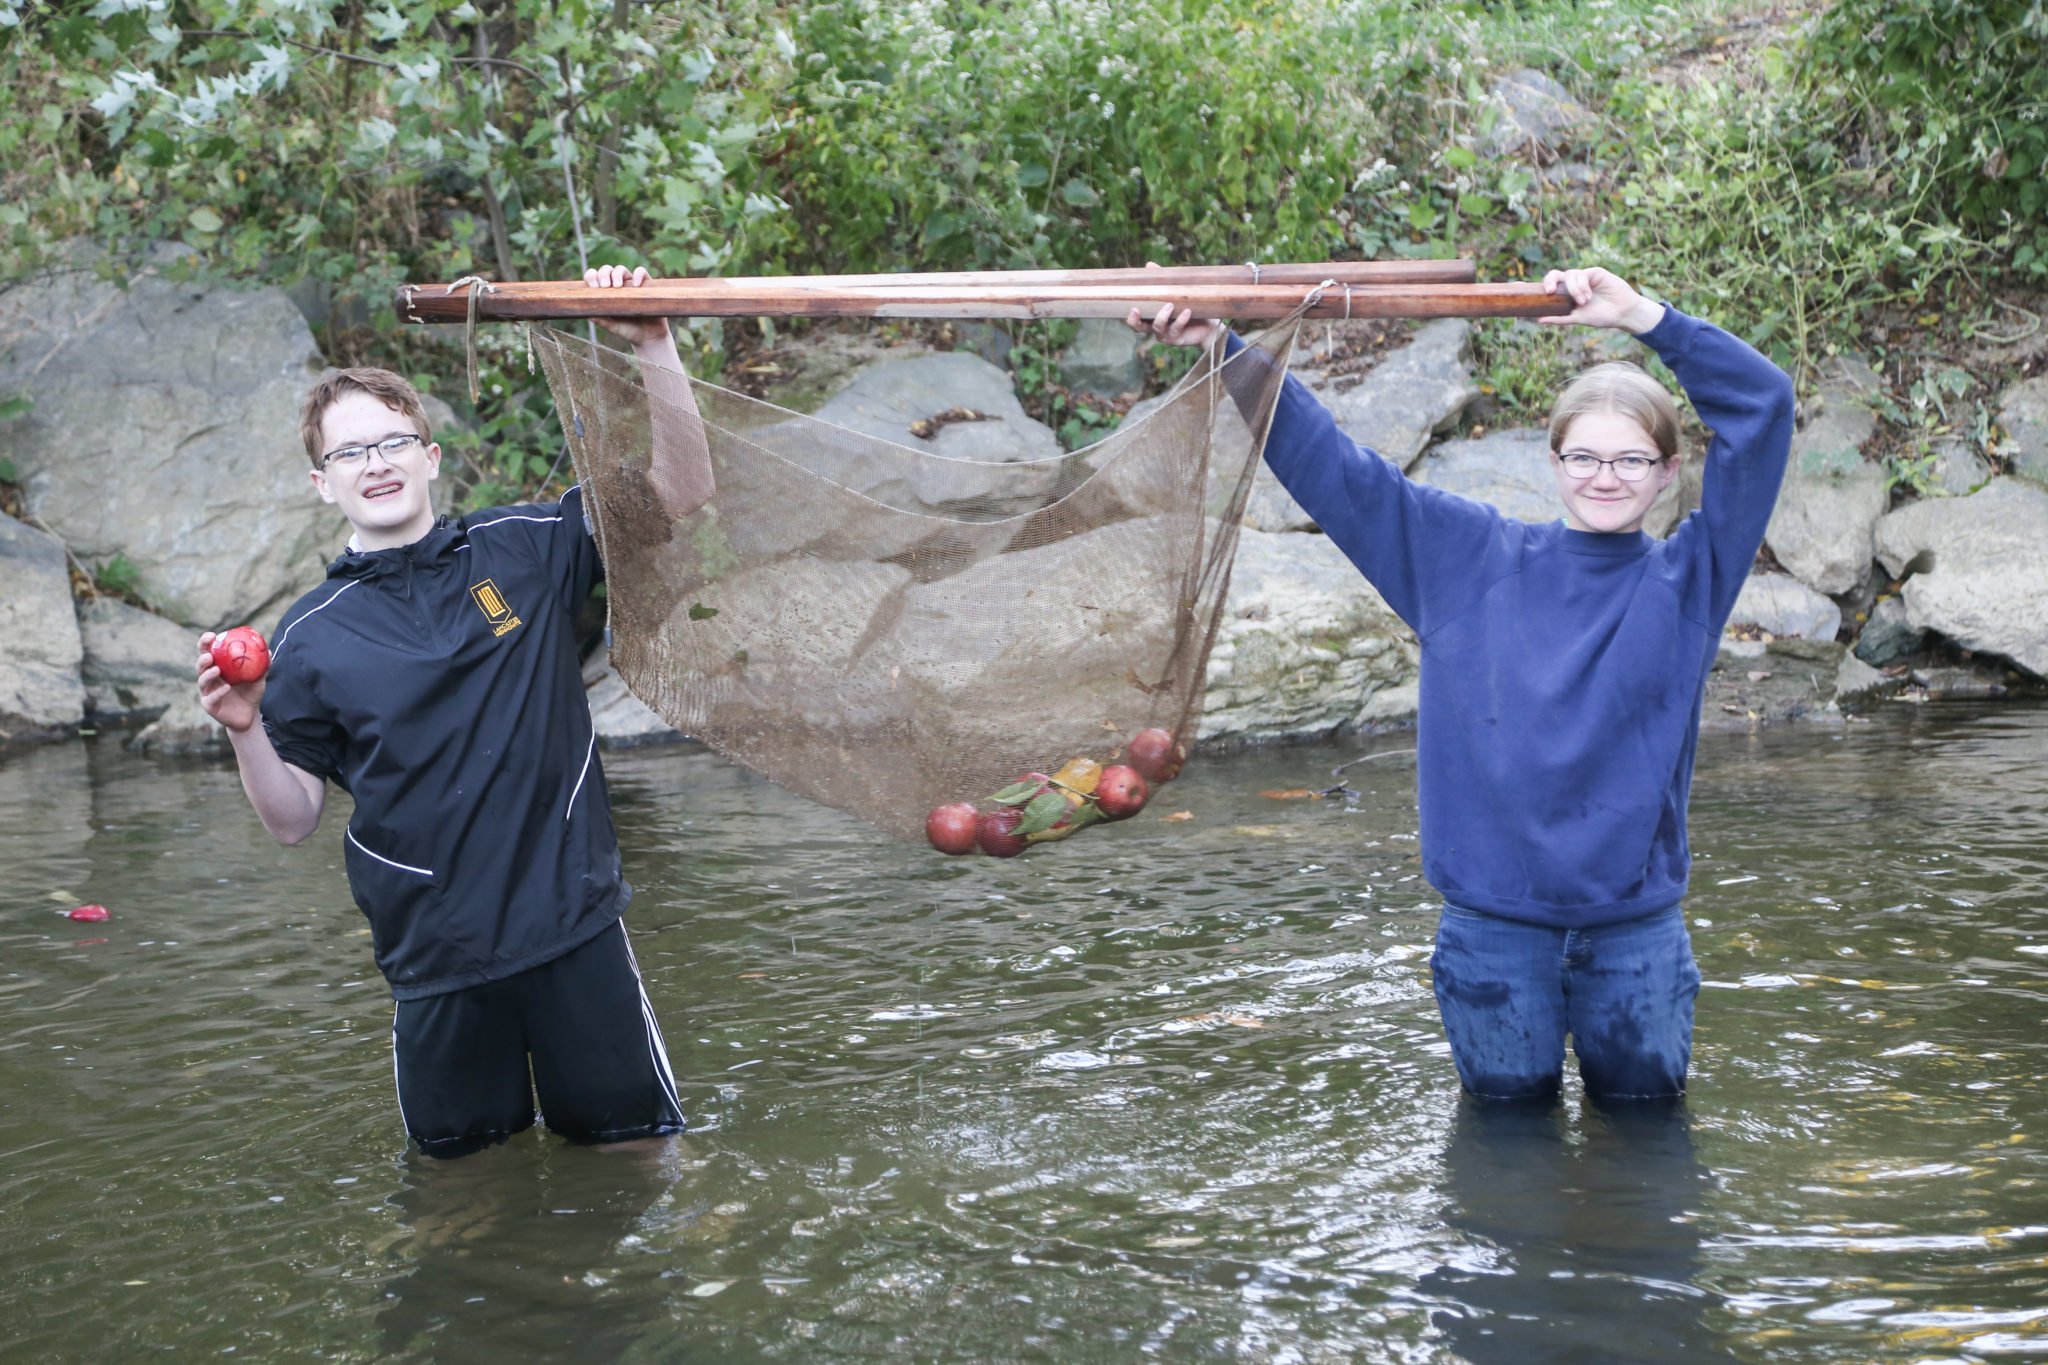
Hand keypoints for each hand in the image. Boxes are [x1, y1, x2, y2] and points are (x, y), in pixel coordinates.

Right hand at [196, 632, 262, 732]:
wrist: (250, 715)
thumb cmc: (250, 693)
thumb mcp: (258, 678)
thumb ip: (262, 665)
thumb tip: (267, 649)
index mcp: (218, 667)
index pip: (208, 651)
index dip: (206, 643)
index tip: (211, 635)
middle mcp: (209, 678)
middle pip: (200, 665)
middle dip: (203, 658)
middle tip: (209, 655)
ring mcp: (207, 691)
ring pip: (202, 681)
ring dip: (208, 674)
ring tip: (217, 670)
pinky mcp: (209, 705)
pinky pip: (211, 698)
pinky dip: (218, 692)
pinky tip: (226, 687)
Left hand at [585, 264, 671, 346]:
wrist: (650, 336)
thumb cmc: (628, 330)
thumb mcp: (613, 327)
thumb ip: (602, 321)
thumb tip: (587, 314)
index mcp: (605, 292)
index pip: (594, 277)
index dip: (591, 277)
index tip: (594, 286)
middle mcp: (617, 285)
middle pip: (606, 270)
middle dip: (603, 274)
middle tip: (604, 286)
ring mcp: (631, 284)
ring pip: (621, 269)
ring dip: (617, 273)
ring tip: (617, 286)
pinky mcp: (646, 285)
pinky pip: (641, 272)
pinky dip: (638, 275)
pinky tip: (636, 285)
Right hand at [1123, 261, 1218, 347]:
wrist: (1209, 326)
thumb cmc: (1189, 307)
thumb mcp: (1175, 292)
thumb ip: (1161, 281)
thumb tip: (1149, 265)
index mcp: (1151, 317)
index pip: (1134, 318)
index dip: (1128, 314)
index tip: (1126, 305)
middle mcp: (1155, 328)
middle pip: (1138, 328)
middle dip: (1134, 321)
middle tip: (1134, 310)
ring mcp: (1166, 335)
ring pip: (1157, 327)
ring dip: (1162, 316)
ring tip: (1170, 305)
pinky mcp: (1178, 339)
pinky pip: (1176, 329)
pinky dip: (1180, 320)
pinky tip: (1187, 311)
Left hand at [1538, 266, 1664, 334]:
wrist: (1622, 313)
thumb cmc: (1601, 317)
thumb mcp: (1578, 319)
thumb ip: (1560, 318)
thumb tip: (1539, 320)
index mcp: (1567, 295)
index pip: (1551, 286)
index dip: (1545, 286)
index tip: (1545, 294)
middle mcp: (1574, 284)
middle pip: (1556, 274)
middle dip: (1550, 279)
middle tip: (1550, 291)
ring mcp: (1584, 277)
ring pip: (1570, 275)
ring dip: (1574, 290)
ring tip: (1584, 302)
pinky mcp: (1595, 272)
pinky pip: (1582, 274)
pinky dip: (1582, 285)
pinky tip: (1588, 296)